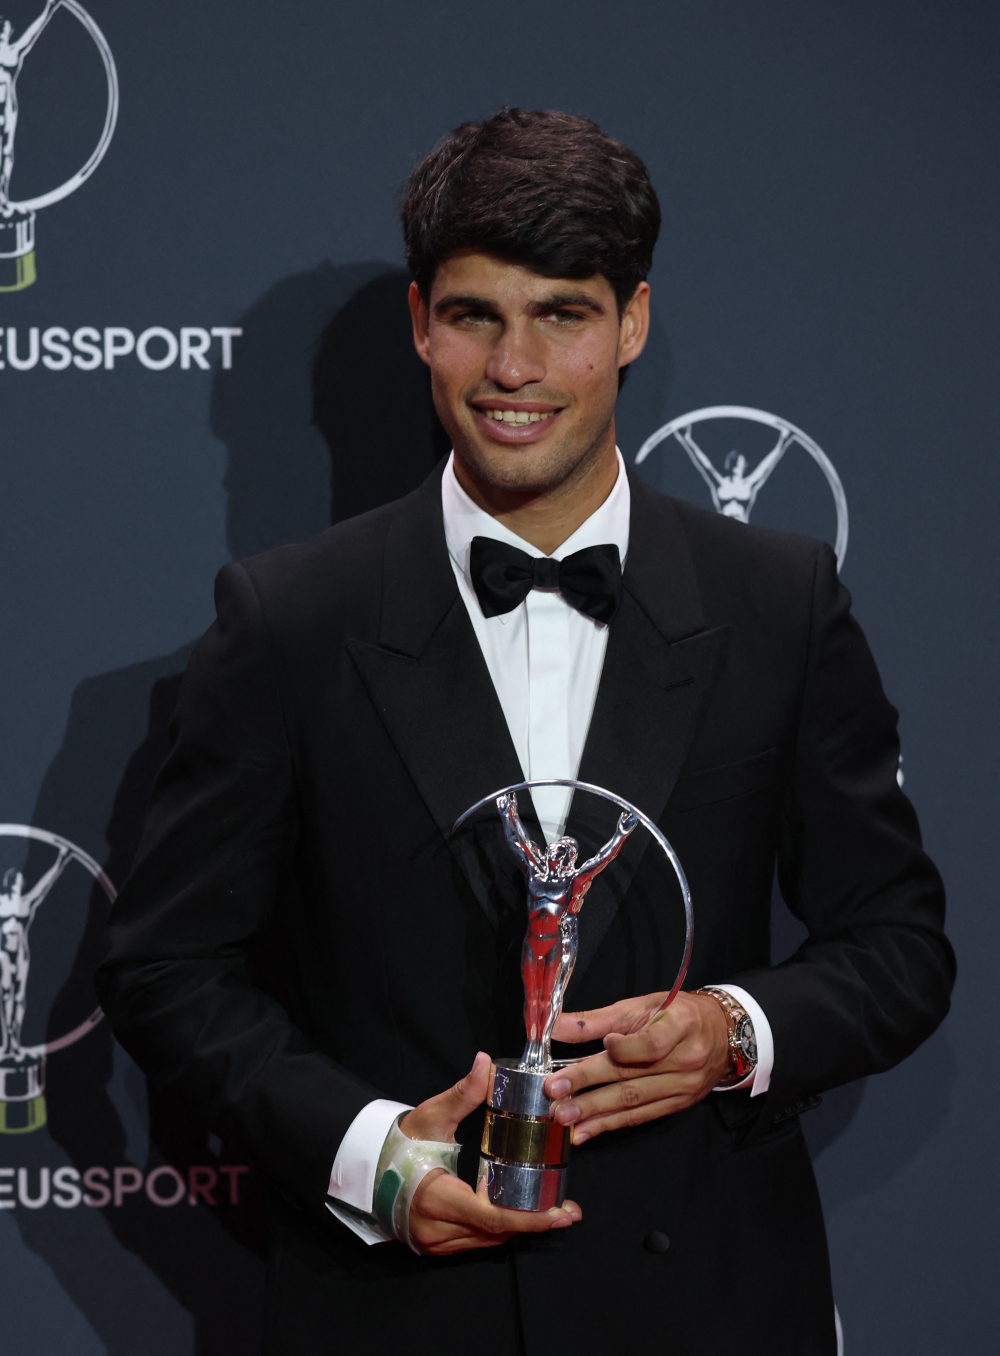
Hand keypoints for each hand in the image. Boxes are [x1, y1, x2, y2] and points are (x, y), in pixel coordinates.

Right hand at [399, 1052, 581, 1255]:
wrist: (368, 1168)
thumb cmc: (401, 1142)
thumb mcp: (431, 1116)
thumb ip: (463, 1093)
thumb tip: (485, 1062)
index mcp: (435, 1197)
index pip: (490, 1216)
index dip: (528, 1219)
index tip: (559, 1213)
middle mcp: (435, 1229)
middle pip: (495, 1233)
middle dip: (533, 1223)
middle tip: (567, 1210)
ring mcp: (435, 1242)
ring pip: (488, 1241)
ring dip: (519, 1228)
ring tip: (553, 1212)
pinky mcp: (436, 1245)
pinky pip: (476, 1241)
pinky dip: (499, 1229)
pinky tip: (521, 1215)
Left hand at [543, 991, 730, 1143]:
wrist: (721, 1034)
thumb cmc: (676, 1013)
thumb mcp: (642, 1006)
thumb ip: (597, 1020)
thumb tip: (555, 1026)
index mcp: (679, 1026)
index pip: (652, 1044)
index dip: (626, 1048)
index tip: (604, 1046)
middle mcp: (684, 1060)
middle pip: (633, 1076)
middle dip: (590, 1086)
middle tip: (555, 1093)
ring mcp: (682, 1087)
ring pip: (633, 1102)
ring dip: (595, 1112)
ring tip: (564, 1117)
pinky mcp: (676, 1106)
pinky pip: (639, 1117)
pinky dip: (609, 1124)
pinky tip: (584, 1131)